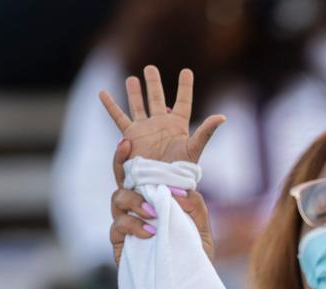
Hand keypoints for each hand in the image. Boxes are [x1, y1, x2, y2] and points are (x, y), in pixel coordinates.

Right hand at [99, 66, 224, 162]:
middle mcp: (161, 124)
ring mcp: (145, 128)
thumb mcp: (195, 148)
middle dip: (154, 83)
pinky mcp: (131, 136)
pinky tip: (102, 93)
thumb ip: (206, 131)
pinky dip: (111, 105)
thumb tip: (223, 117)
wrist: (161, 183)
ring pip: (138, 104)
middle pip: (157, 98)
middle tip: (150, 67)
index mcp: (178, 125)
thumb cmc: (180, 170)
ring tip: (132, 78)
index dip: (185, 86)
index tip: (186, 71)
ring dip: (135, 92)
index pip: (183, 101)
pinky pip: (119, 117)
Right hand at [109, 139, 214, 265]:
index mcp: (154, 198)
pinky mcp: (120, 243)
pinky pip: (118, 226)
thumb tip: (182, 189)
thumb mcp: (201, 226)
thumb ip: (195, 205)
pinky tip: (151, 232)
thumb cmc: (195, 253)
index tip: (126, 141)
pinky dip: (134, 226)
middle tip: (137, 169)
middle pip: (121, 181)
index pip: (138, 173)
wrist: (189, 283)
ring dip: (135, 202)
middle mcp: (136, 208)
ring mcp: (126, 224)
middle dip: (121, 168)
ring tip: (153, 212)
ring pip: (117, 199)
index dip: (126, 156)